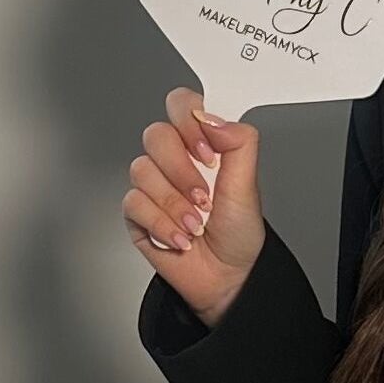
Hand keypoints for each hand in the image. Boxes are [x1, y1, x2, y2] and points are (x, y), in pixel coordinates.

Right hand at [122, 87, 265, 325]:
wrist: (226, 277)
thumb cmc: (238, 233)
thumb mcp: (248, 184)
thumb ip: (238, 142)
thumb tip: (211, 117)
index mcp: (201, 144)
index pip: (181, 105)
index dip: (188, 122)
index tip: (208, 152)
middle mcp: (174, 160)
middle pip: (156, 135)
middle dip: (181, 170)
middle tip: (204, 195)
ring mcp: (153, 185)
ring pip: (142, 171)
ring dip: (174, 204)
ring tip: (196, 224)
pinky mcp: (137, 212)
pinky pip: (134, 203)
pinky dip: (162, 224)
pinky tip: (180, 237)